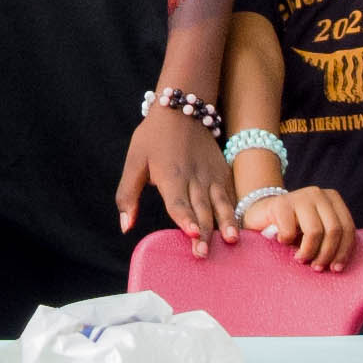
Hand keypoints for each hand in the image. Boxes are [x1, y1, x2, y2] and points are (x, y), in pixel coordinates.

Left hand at [116, 109, 233, 255]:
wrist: (182, 109)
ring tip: (231, 240)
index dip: (184, 217)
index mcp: (170, 175)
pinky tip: (238, 228)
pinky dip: (234, 211)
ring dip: (225, 222)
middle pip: (200, 208)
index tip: (190, 233)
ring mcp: (211, 175)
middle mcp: (193, 177)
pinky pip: (230, 195)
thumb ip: (128, 195)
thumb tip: (125, 226)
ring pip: (220, 202)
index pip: (178, 201)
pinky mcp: (222, 171)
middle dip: (203, 232)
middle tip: (203, 254)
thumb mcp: (134, 162)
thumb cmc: (153, 137)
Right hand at [240, 184, 355, 271]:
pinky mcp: (280, 203)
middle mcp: (318, 193)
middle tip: (316, 267)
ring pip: (315, 231)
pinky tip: (282, 242)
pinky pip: (290, 231)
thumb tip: (339, 264)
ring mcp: (299, 196)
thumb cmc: (292, 228)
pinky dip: (287, 242)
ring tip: (301, 259)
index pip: (347, 228)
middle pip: (334, 230)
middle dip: (326, 254)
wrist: (261, 214)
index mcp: (332, 199)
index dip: (343, 251)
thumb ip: (330, 239)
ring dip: (308, 252)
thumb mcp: (316, 232)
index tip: (335, 268)